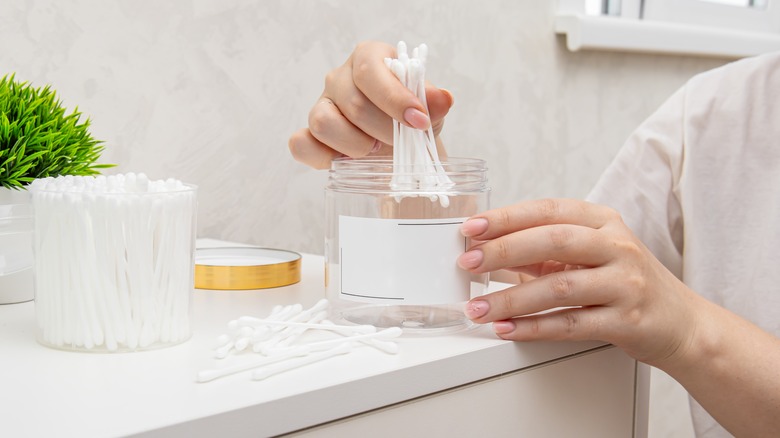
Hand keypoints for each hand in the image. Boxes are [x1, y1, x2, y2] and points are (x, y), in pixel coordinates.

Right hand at [288, 41, 453, 168]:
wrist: (403, 148)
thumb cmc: (412, 122)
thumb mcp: (431, 111)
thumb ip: (434, 103)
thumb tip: (443, 98)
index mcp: (369, 58)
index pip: (371, 71)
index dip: (395, 99)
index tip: (420, 122)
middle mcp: (340, 77)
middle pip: (354, 104)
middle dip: (385, 131)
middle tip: (401, 144)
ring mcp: (321, 105)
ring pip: (324, 123)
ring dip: (356, 146)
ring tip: (375, 150)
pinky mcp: (309, 133)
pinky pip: (300, 144)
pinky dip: (323, 157)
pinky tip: (348, 162)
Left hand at [457, 198, 698, 365]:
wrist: (682, 324)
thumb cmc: (626, 283)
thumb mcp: (590, 255)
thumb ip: (543, 251)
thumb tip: (488, 251)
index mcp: (603, 222)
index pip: (548, 210)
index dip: (506, 218)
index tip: (471, 228)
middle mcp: (617, 246)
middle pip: (552, 241)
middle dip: (502, 251)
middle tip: (467, 263)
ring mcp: (625, 283)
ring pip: (557, 287)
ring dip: (510, 299)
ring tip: (478, 308)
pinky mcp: (627, 321)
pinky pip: (571, 324)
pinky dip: (533, 328)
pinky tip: (507, 329)